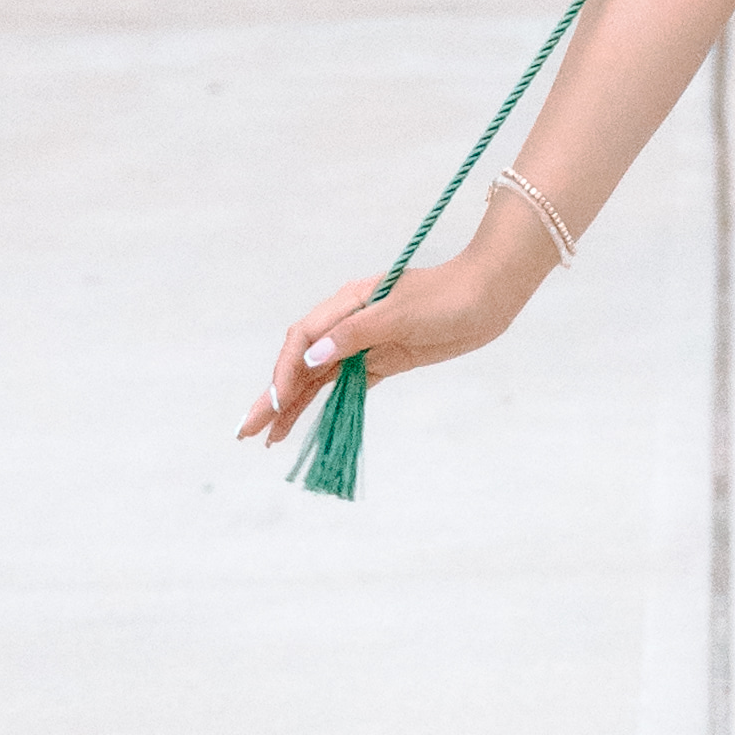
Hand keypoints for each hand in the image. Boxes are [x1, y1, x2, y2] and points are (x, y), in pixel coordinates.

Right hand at [235, 224, 524, 453]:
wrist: (489, 296)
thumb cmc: (447, 298)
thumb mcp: (400, 314)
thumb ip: (355, 335)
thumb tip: (313, 358)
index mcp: (348, 302)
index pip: (303, 338)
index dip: (286, 371)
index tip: (278, 402)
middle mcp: (350, 322)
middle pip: (302, 361)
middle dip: (274, 395)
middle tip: (246, 431)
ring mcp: (366, 343)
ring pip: (319, 378)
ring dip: (294, 406)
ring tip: (267, 439)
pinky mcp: (384, 360)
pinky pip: (345, 385)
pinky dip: (324, 404)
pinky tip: (306, 422)